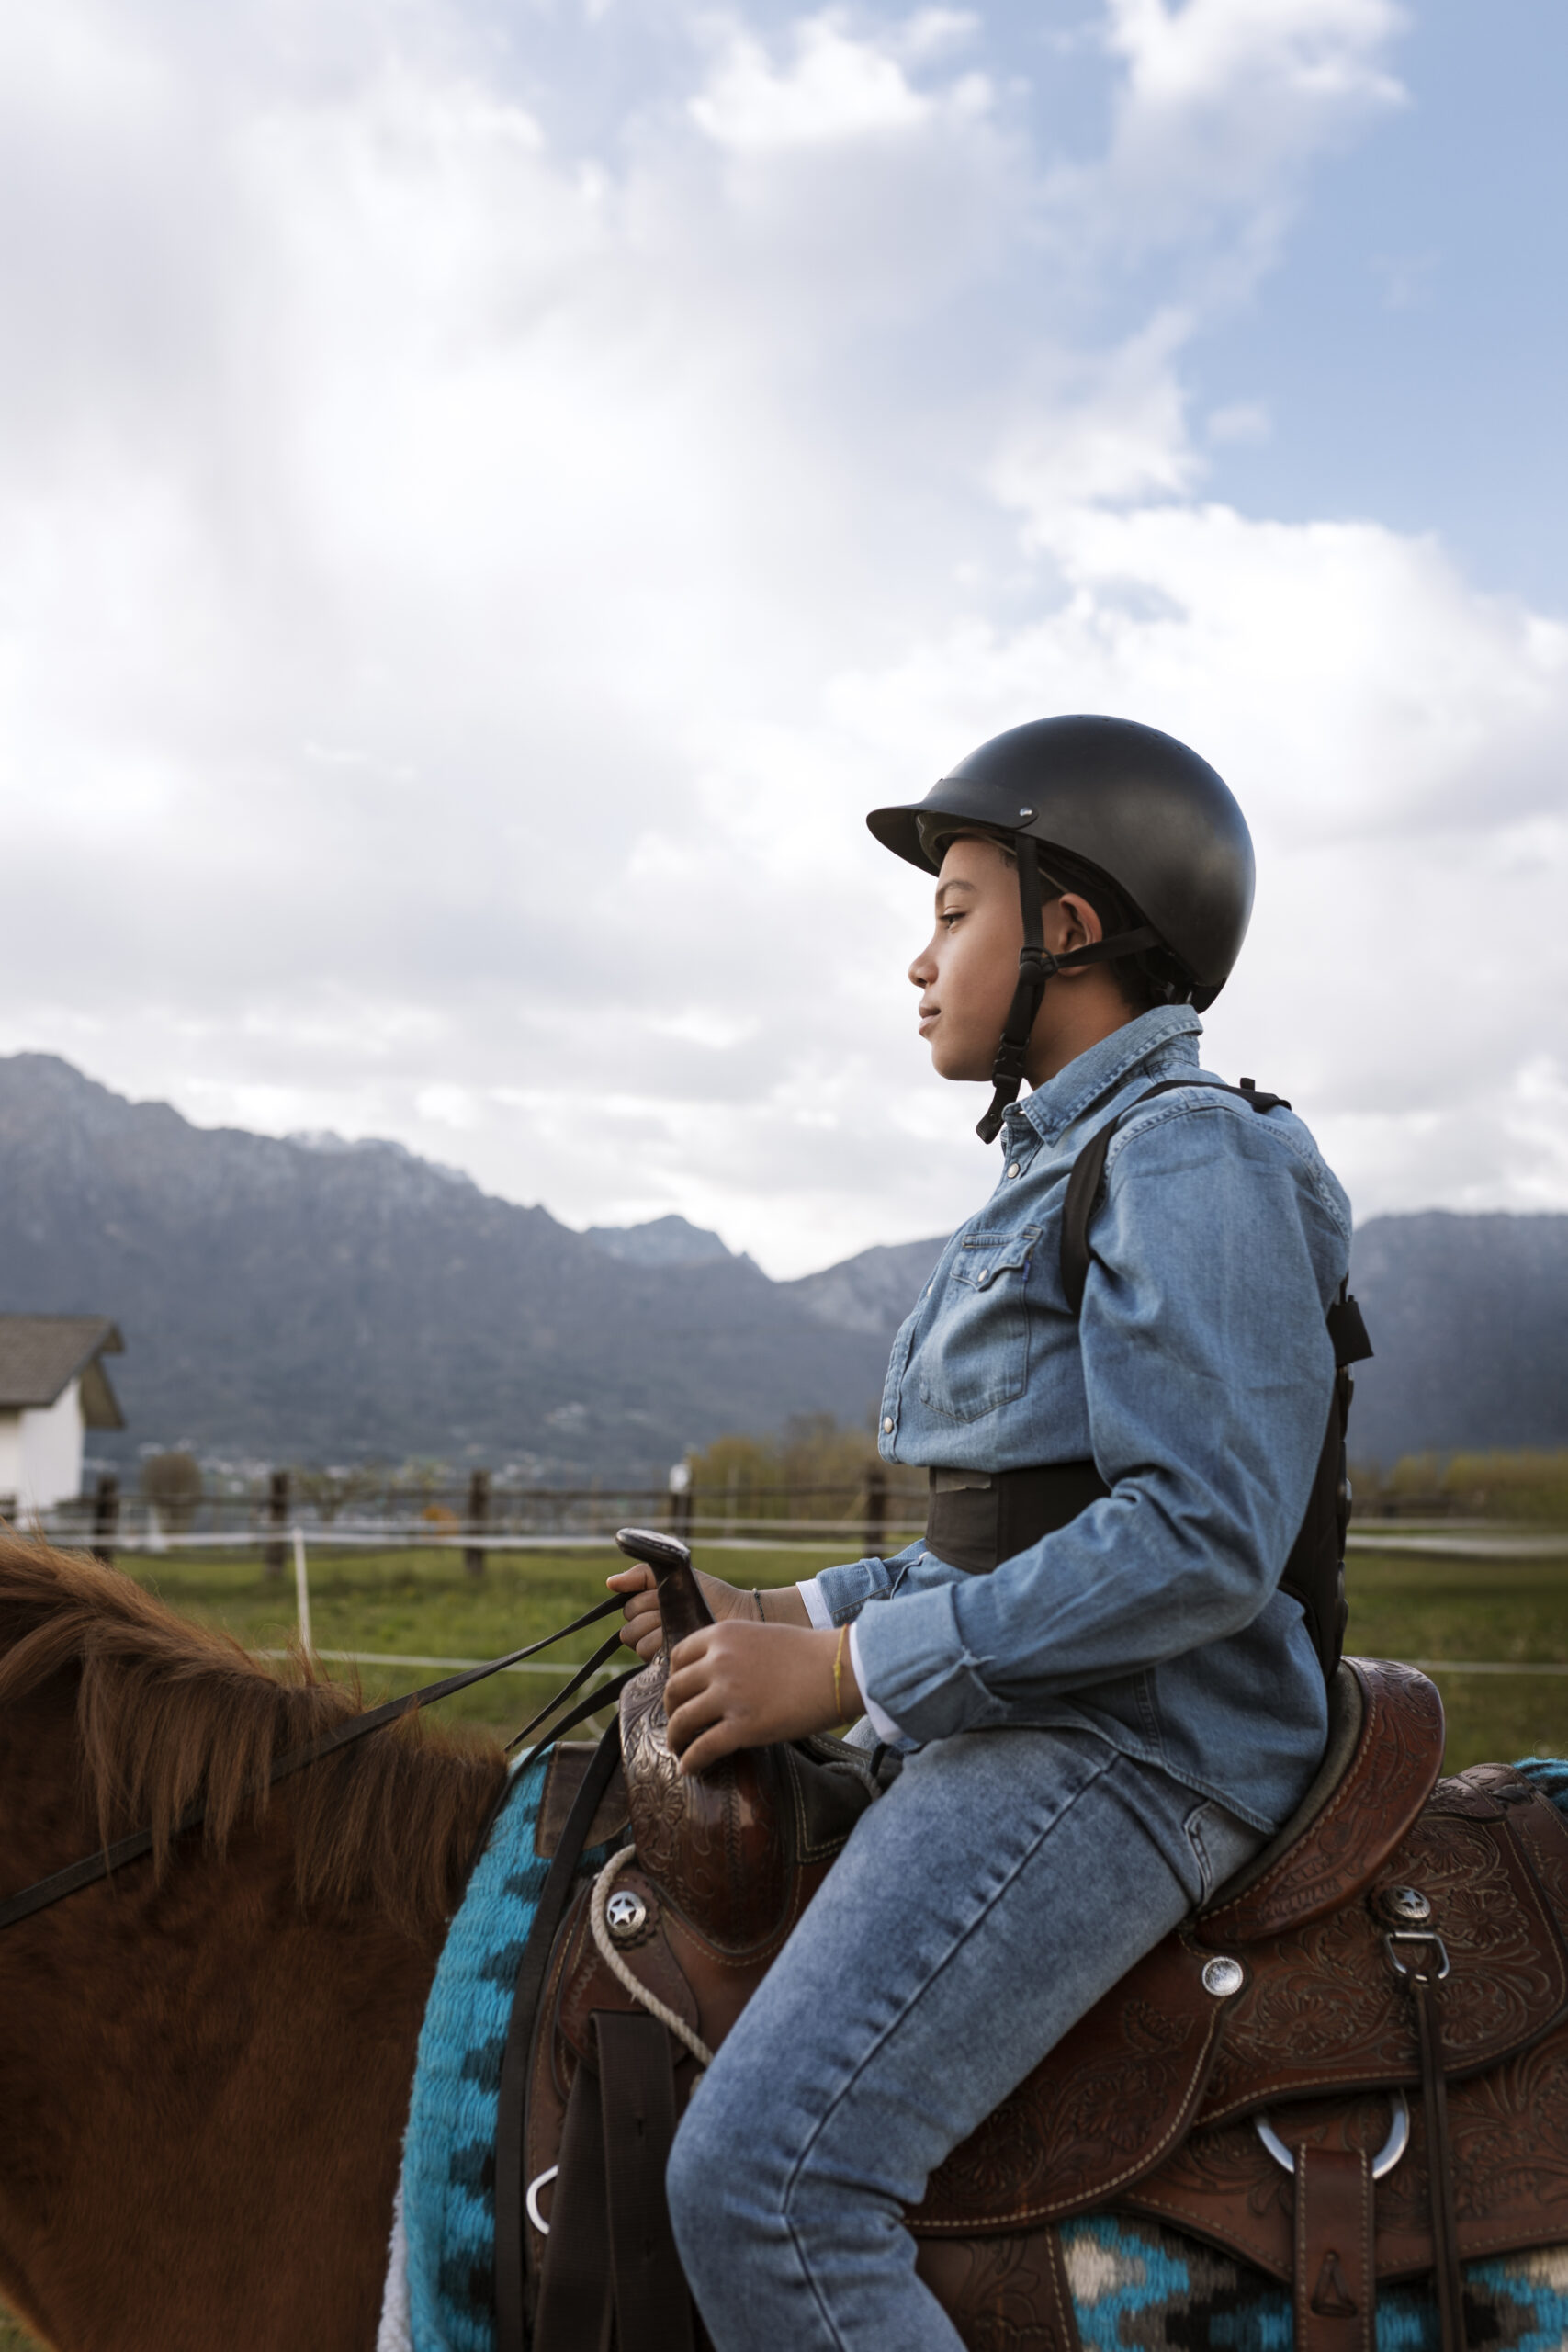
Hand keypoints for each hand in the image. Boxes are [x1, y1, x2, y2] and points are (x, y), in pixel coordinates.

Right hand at [607, 1560, 756, 1662]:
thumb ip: (643, 1575)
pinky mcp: (671, 1665)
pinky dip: (662, 1644)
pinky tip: (681, 1635)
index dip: (644, 1601)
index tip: (664, 1595)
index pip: (628, 1609)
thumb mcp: (675, 1576)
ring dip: (657, 1629)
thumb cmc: (711, 1594)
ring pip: (637, 1642)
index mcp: (650, 1612)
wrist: (738, 1612)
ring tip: (680, 1622)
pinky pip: (650, 1655)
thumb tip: (610, 1583)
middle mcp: (652, 1633)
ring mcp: (661, 1651)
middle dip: (649, 1616)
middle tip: (672, 1610)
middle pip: (629, 1629)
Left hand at [663, 1621, 861, 1775]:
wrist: (839, 1670)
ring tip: (679, 1748)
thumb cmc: (808, 1653)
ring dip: (675, 1737)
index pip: (678, 1656)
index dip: (675, 1677)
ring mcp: (728, 1695)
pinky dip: (691, 1761)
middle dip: (671, 1709)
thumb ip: (733, 1649)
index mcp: (722, 1634)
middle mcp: (718, 1662)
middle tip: (678, 1722)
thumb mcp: (761, 1635)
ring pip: (681, 1720)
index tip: (681, 1692)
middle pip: (674, 1689)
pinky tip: (689, 1768)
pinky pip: (703, 1748)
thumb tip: (716, 1674)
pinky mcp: (742, 1727)